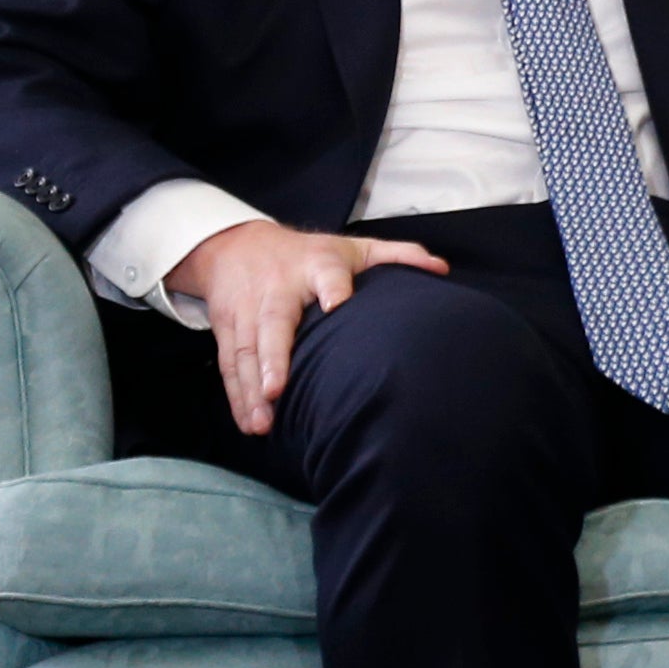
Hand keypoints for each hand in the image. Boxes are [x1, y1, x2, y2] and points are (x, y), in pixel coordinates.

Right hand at [164, 220, 451, 436]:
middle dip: (273, 357)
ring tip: (262, 422)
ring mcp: (247, 310)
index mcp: (315, 265)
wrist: (235, 245)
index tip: (336, 303)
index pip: (327, 273)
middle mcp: (277, 288)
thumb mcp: (351, 248)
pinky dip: (237, 394)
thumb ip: (396, 256)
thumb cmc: (307, 254)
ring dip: (251, 388)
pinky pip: (230, 364)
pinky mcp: (227, 328)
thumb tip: (441, 269)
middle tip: (276, 390)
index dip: (332, 287)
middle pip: (273, 322)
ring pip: (246, 350)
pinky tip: (249, 421)